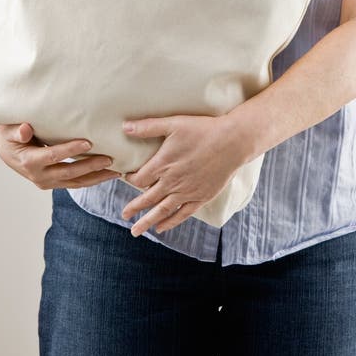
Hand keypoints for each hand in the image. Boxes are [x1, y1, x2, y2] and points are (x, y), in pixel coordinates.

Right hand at [0, 122, 120, 189]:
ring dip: (96, 178)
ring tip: (116, 172)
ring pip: (75, 182)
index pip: (53, 156)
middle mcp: (39, 175)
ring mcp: (47, 182)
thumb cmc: (10, 135)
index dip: (71, 150)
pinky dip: (92, 180)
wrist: (6, 150)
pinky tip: (107, 175)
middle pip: (69, 172)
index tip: (88, 143)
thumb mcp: (8, 130)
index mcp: (29, 161)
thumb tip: (25, 130)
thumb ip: (16, 130)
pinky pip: (75, 183)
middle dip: (90, 166)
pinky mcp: (54, 183)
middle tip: (110, 159)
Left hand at [121, 114, 246, 235]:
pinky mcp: (201, 197)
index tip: (127, 178)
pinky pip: (182, 214)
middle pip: (147, 198)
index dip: (131, 179)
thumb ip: (148, 127)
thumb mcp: (173, 123)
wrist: (232, 142)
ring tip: (136, 231)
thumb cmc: (203, 129)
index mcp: (163, 164)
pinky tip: (161, 228)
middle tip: (124, 215)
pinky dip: (170, 222)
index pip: (139, 179)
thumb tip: (125, 127)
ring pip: (162, 210)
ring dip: (147, 221)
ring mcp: (187, 192)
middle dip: (134, 207)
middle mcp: (172, 182)